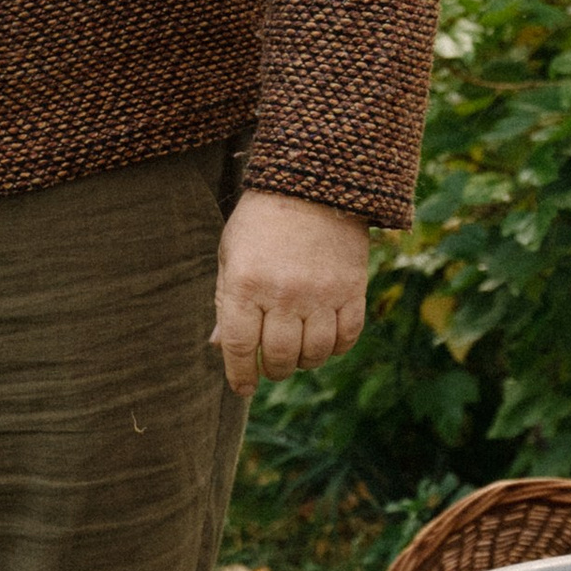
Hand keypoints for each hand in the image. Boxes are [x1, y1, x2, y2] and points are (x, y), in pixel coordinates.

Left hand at [211, 191, 369, 398]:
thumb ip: (225, 302)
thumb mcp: (231, 255)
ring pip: (313, 354)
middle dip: (272, 369)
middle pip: (278, 357)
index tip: (242, 388)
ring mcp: (320, 294)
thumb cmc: (261, 222)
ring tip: (296, 352)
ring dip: (303, 361)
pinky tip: (323, 340)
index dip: (240, 375)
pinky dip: (334, 348)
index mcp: (244, 284)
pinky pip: (346, 337)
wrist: (312, 183)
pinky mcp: (352, 290)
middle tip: (271, 365)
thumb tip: (217, 347)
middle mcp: (282, 294)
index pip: (239, 347)